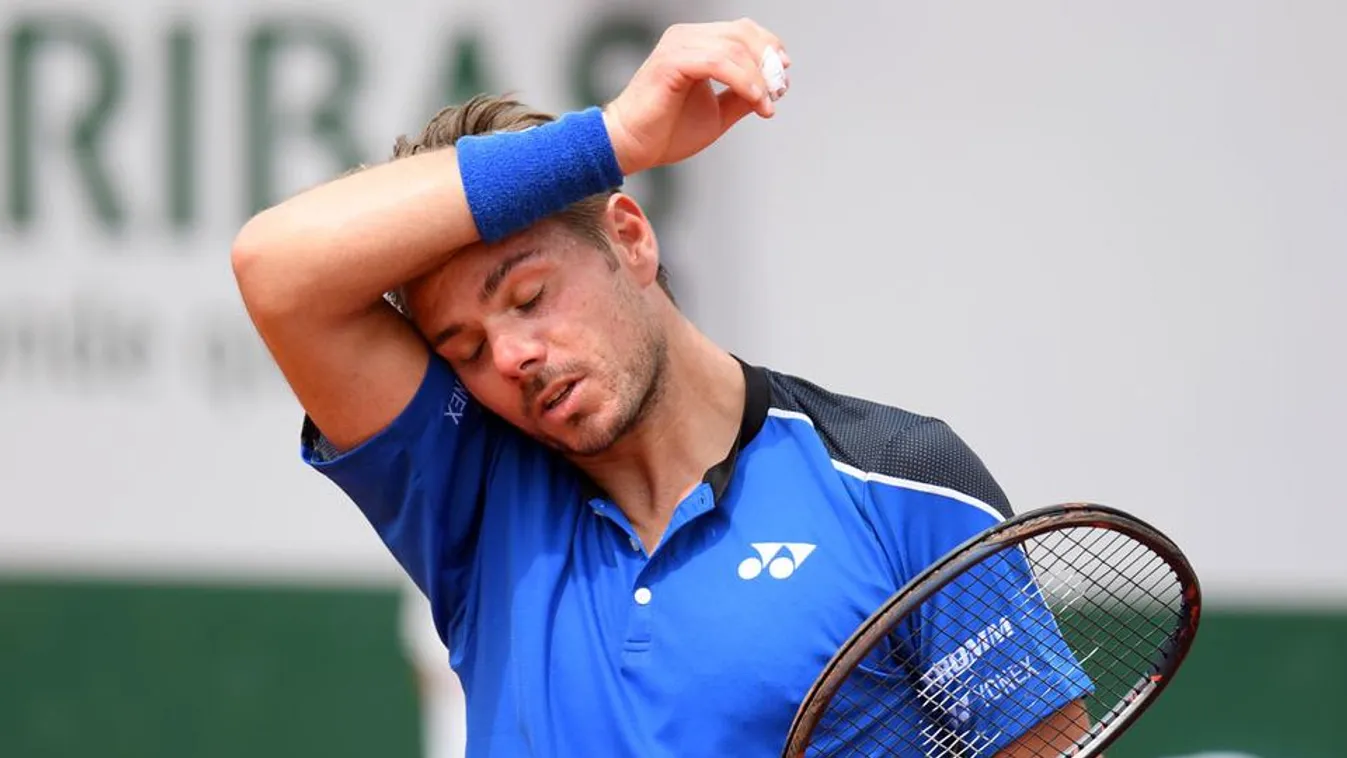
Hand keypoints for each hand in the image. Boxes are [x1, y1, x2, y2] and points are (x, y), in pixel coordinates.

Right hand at [602, 18, 789, 175]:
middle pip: (742, 33)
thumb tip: (770, 90)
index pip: (742, 31)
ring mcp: (677, 46)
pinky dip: (744, 82)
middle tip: (779, 91)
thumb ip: (741, 97)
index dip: (768, 48)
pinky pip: (719, 63)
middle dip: (768, 62)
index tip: (783, 76)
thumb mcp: (717, 112)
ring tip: (766, 104)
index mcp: (695, 43)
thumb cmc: (666, 132)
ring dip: (758, 78)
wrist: (631, 147)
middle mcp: (686, 37)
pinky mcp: (672, 62)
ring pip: (734, 48)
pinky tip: (756, 101)